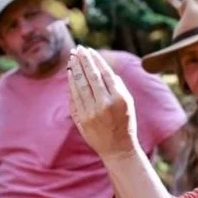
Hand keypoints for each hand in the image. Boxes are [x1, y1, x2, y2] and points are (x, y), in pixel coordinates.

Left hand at [68, 46, 139, 160]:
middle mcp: (104, 104)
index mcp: (119, 98)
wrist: (118, 149)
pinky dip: (71, 84)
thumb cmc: (125, 122)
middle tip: (78, 48)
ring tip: (72, 57)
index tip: (89, 50)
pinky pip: (74, 97)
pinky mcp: (81, 120)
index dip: (95, 60)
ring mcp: (91, 113)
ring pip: (80, 85)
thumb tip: (101, 67)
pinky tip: (70, 74)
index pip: (104, 73)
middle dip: (83, 60)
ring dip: (75, 69)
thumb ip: (116, 85)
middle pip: (90, 76)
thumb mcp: (128, 102)